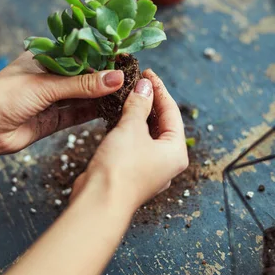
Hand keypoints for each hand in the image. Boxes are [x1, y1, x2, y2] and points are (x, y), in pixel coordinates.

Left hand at [0, 51, 123, 156]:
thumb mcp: (46, 85)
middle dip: (106, 76)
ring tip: (129, 92)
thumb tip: (116, 78)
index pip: (80, 52)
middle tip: (132, 75)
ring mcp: (52, 99)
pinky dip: (95, 112)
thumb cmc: (3, 96)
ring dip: (103, 95)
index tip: (124, 54)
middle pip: (84, 74)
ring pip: (84, 95)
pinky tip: (113, 108)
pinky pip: (78, 114)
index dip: (102, 53)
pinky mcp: (53, 120)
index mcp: (44, 57)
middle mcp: (50, 76)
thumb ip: (82, 84)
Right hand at [71, 69, 187, 212]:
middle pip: (163, 123)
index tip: (147, 72)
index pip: (172, 112)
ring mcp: (151, 169)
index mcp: (176, 152)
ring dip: (139, 114)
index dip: (159, 89)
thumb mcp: (131, 129)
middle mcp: (167, 162)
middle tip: (137, 80)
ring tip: (127, 94)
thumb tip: (145, 85)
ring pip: (148, 134)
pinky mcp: (133, 172)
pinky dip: (130, 128)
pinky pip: (136, 144)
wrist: (98, 202)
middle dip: (150, 101)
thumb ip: (139, 105)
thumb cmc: (120, 167)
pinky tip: (119, 116)